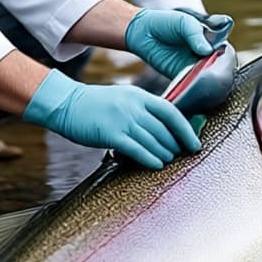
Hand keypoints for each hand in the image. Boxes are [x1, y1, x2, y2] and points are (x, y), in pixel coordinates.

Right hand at [22, 70, 199, 169]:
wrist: (67, 104)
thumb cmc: (95, 105)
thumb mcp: (123, 99)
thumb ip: (142, 110)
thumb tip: (163, 128)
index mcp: (140, 96)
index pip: (171, 112)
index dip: (186, 130)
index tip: (194, 143)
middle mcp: (134, 107)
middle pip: (164, 129)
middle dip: (175, 145)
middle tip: (180, 155)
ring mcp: (123, 120)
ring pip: (153, 140)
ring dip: (164, 154)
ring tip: (169, 161)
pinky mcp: (111, 134)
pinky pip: (137, 149)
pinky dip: (150, 158)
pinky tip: (156, 165)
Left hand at [124, 7, 233, 77]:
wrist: (142, 31)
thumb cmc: (166, 22)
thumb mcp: (184, 22)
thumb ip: (196, 34)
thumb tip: (207, 51)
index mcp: (211, 40)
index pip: (225, 52)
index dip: (226, 58)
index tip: (222, 60)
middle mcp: (206, 55)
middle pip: (218, 68)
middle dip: (217, 72)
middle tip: (212, 72)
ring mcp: (195, 67)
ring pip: (206, 77)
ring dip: (205, 80)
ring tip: (201, 79)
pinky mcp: (182, 76)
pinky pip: (191, 83)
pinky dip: (192, 85)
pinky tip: (191, 83)